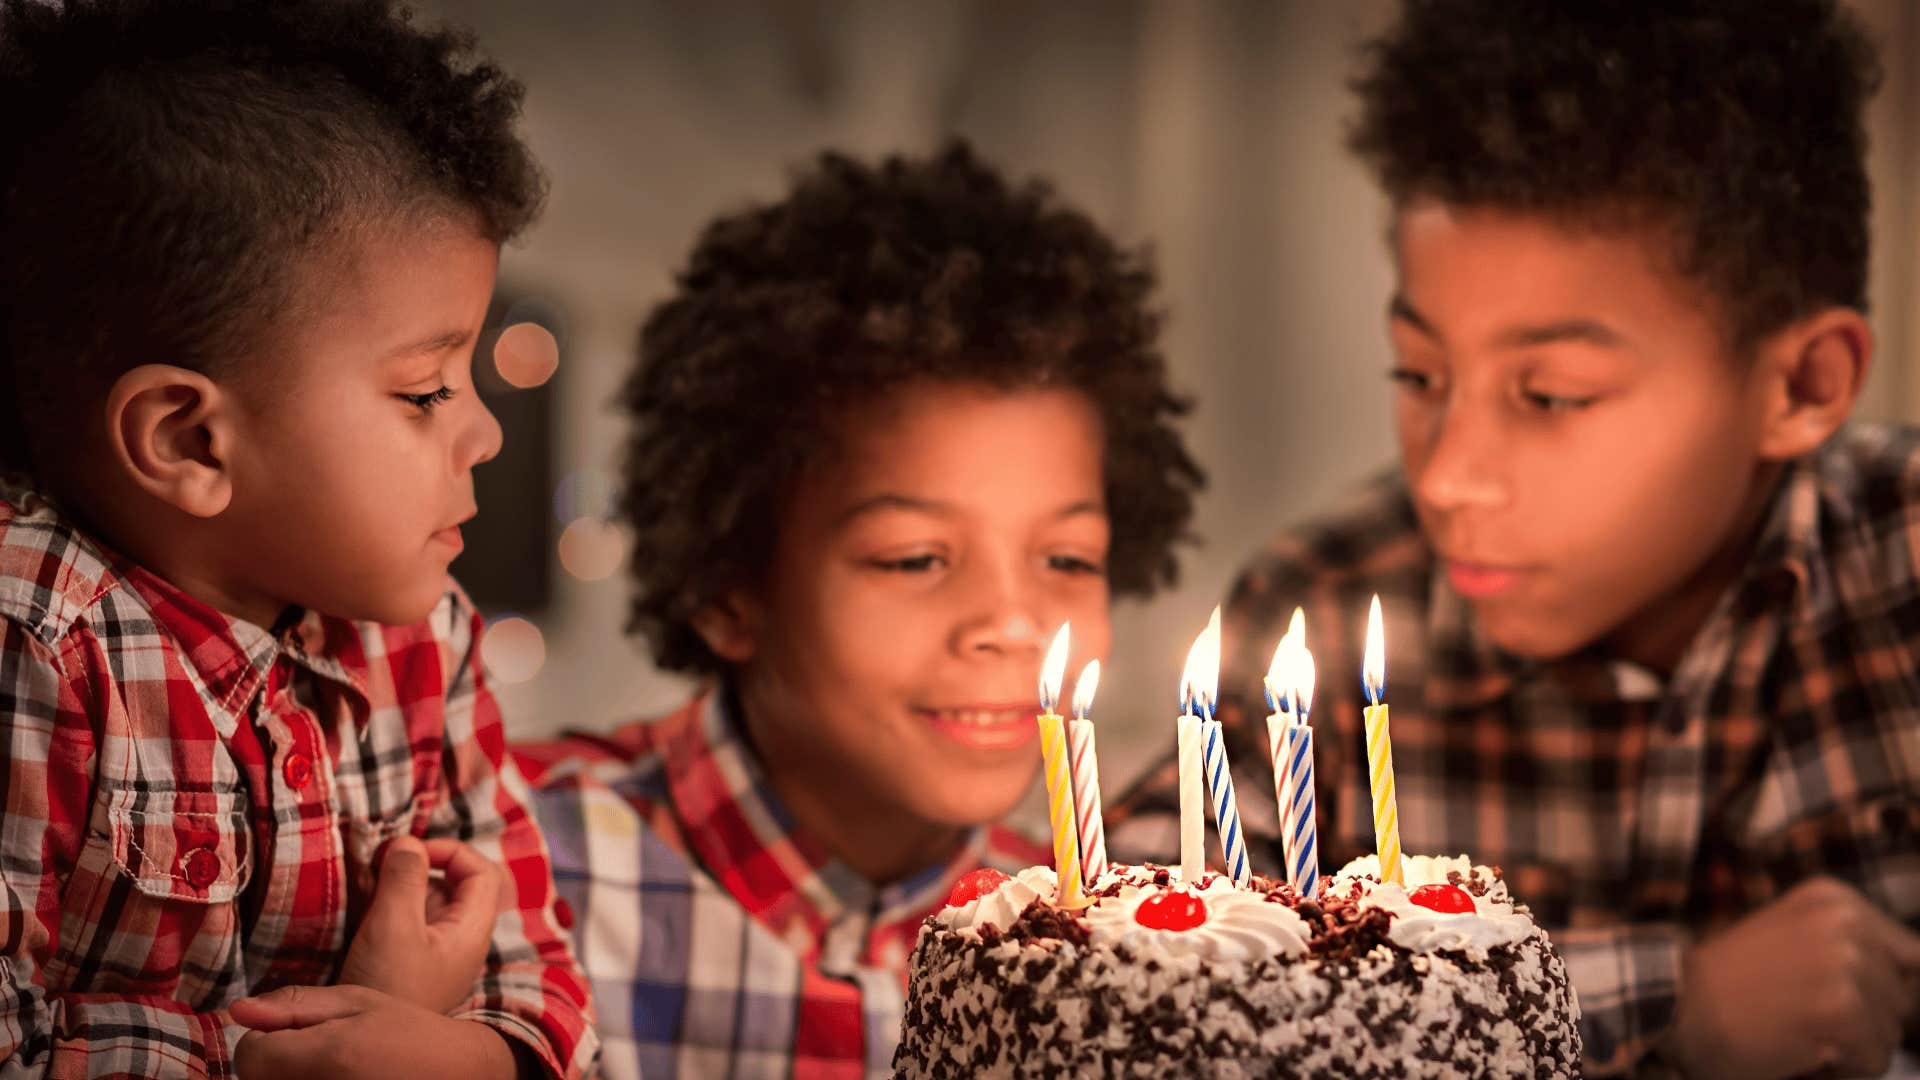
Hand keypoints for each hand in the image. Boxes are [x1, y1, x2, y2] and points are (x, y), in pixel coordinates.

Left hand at [231, 984, 519, 1079]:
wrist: (457, 1074)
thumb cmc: (410, 1033)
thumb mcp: (359, 1002)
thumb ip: (295, 1005)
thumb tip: (237, 1010)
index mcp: (328, 1055)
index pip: (248, 1053)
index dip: (269, 1037)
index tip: (305, 1033)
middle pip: (255, 1078)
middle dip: (278, 1061)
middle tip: (327, 1051)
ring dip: (289, 1077)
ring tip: (336, 1069)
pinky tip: (340, 1079)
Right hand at [338, 835, 500, 1013]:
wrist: (370, 1046)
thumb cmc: (388, 986)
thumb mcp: (393, 924)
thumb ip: (404, 877)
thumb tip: (408, 842)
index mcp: (472, 929)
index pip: (483, 872)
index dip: (451, 851)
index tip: (411, 852)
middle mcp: (463, 940)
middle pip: (456, 883)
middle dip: (420, 866)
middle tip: (381, 865)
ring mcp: (439, 954)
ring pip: (430, 902)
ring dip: (402, 886)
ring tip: (369, 885)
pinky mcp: (415, 964)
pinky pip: (411, 923)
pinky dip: (392, 908)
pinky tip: (367, 910)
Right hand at [1664, 876, 1919, 1078]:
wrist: (1674, 1005)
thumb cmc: (1727, 985)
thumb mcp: (1793, 938)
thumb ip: (1849, 948)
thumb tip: (1912, 986)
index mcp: (1834, 899)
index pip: (1910, 958)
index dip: (1882, 992)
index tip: (1838, 1004)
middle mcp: (1846, 922)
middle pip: (1903, 998)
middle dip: (1864, 1020)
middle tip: (1803, 1017)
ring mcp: (1845, 963)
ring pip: (1890, 1033)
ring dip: (1852, 1047)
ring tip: (1797, 1032)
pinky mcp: (1842, 1008)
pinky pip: (1875, 1062)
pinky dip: (1841, 1071)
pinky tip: (1798, 1051)